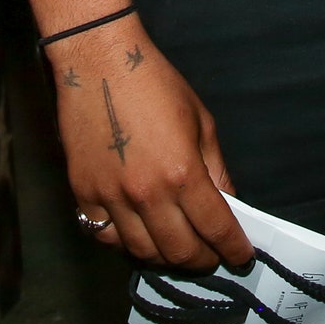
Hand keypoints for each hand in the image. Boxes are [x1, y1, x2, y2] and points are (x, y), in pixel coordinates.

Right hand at [51, 22, 250, 268]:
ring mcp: (111, 199)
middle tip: (211, 256)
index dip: (232, 248)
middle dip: (202, 260)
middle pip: (179, 251)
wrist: (100, 63)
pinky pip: (106, 238)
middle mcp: (147, 194)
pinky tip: (139, 234)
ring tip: (178, 249)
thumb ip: (215, 168)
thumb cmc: (156, 84)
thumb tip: (228, 204)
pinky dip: (126, 244)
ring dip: (166, 258)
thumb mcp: (200, 121)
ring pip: (142, 253)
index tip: (241, 257)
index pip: (214, 228)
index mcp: (182, 173)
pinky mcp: (83, 196)